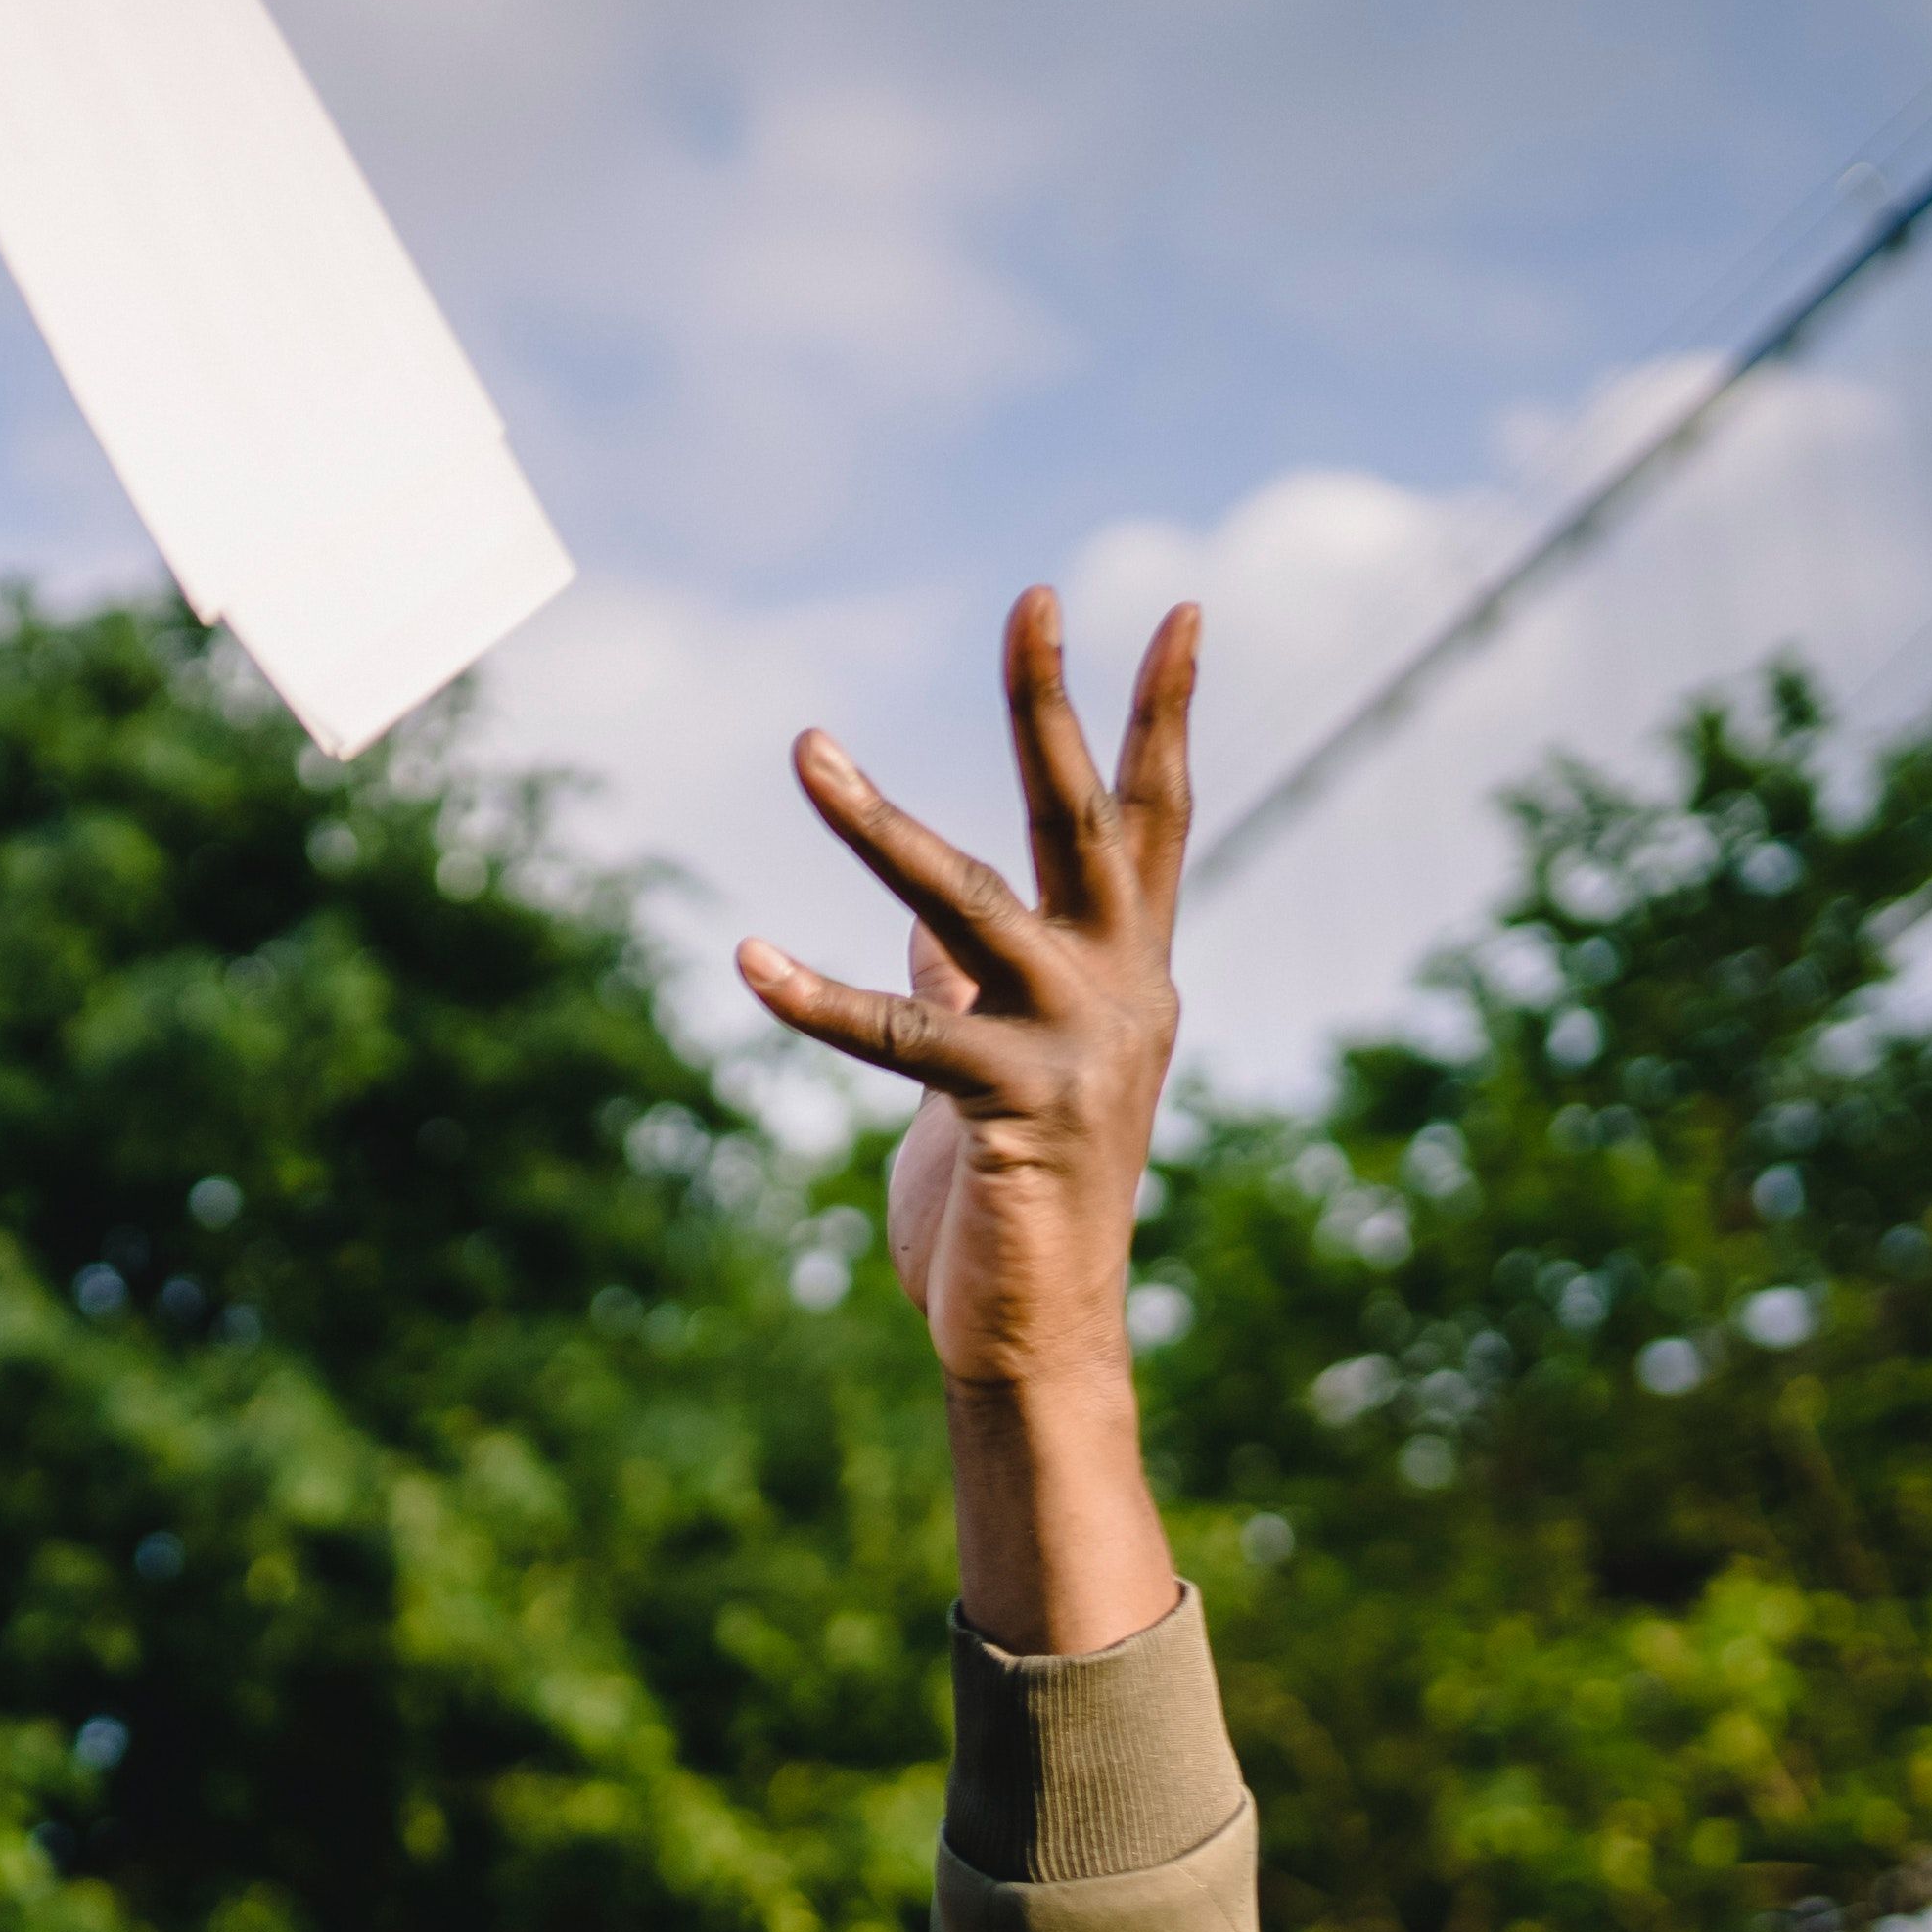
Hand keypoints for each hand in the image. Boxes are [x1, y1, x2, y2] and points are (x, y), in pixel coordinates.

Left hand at [737, 590, 1195, 1390]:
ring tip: (808, 749)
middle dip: (1050, 705)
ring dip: (878, 825)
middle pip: (1081, 818)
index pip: (1150, 816)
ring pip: (967, 904)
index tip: (1182, 611)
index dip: (1162, 713)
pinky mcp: (1011, 1109)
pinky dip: (815, 996)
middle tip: (1035, 595)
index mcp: (1126, 969)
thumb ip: (970, 984)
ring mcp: (1074, 1047)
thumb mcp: (996, 1069)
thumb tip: (926, 923)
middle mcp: (1121, 990)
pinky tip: (749, 955)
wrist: (1038, 1337)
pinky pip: (897, 1034)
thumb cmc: (1014, 1204)